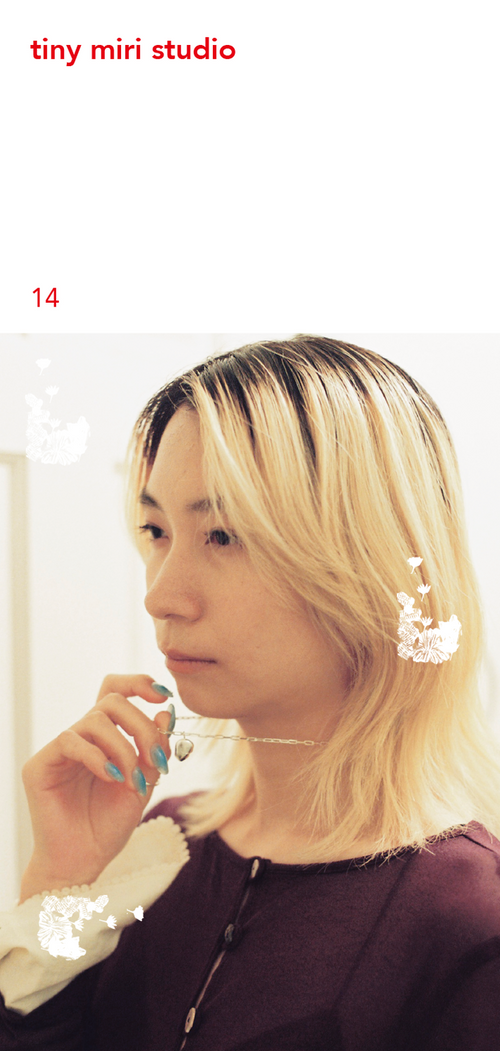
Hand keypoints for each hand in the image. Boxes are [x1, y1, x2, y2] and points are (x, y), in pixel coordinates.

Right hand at [20, 675, 173, 899]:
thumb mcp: (144, 784)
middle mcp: (81, 736)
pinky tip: (112, 777)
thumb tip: (165, 711)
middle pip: (111, 700)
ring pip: (95, 718)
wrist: (84, 863)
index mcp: (104, 737)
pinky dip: (98, 757)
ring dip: (124, 747)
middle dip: (142, 725)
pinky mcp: (41, 764)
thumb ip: (154, 750)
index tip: (165, 696)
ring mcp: (60, 748)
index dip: (139, 684)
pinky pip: (70, 740)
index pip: (115, 691)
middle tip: (156, 759)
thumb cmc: (109, 826)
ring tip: (132, 780)